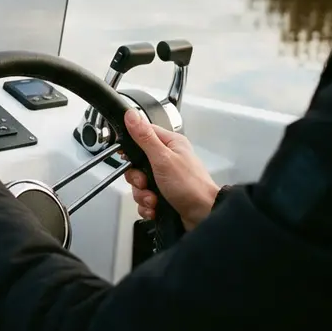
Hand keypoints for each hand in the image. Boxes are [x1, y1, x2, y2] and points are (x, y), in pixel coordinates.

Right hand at [122, 109, 219, 230]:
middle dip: (137, 178)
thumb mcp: (163, 158)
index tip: (126, 156)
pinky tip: (155, 207)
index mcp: (170, 144)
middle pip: (137, 163)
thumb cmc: (191, 186)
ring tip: (153, 199)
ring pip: (139, 183)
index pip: (143, 134)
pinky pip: (145, 197)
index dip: (131, 146)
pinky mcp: (164, 194)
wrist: (205, 216)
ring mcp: (166, 178)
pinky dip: (147, 205)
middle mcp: (168, 159)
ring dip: (142, 195)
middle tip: (145, 182)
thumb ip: (145, 137)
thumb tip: (131, 115)